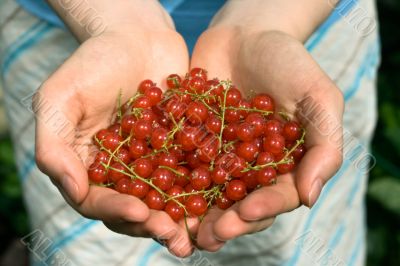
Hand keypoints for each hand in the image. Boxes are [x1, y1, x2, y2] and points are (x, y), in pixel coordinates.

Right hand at [33, 23, 195, 255]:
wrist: (136, 36)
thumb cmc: (93, 62)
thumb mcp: (60, 98)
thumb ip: (55, 146)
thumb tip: (73, 191)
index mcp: (89, 166)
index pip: (98, 200)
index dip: (117, 210)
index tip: (139, 211)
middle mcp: (122, 171)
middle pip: (134, 208)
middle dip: (153, 224)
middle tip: (175, 237)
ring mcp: (154, 162)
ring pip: (165, 199)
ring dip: (181, 219)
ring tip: (198, 236)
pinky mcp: (182, 150)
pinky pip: (192, 173)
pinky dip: (205, 189)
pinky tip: (221, 201)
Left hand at [190, 29, 343, 250]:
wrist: (245, 35)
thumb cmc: (288, 62)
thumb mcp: (318, 97)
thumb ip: (325, 145)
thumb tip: (311, 198)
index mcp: (284, 165)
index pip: (276, 196)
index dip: (262, 208)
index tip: (245, 212)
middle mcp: (251, 169)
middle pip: (239, 204)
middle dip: (225, 222)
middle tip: (208, 236)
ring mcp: (219, 159)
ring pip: (207, 194)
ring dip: (194, 215)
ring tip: (180, 230)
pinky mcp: (192, 145)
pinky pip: (180, 166)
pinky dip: (169, 183)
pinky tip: (156, 196)